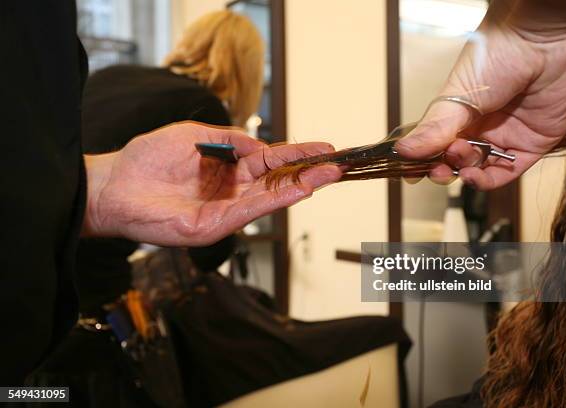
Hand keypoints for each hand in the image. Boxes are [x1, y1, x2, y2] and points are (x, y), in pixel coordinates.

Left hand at [83, 122, 340, 245]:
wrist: (114, 185)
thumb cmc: (149, 159)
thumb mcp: (195, 136)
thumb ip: (230, 140)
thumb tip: (260, 144)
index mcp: (229, 168)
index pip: (272, 161)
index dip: (299, 154)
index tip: (326, 149)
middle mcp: (232, 190)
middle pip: (278, 182)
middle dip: (310, 173)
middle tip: (337, 165)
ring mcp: (225, 210)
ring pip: (271, 198)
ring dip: (302, 187)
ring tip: (328, 174)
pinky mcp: (214, 226)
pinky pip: (250, 211)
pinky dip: (277, 201)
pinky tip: (299, 188)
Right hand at [395, 0, 565, 189]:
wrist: (547, 39)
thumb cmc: (499, 52)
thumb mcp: (457, 94)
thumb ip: (434, 129)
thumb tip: (403, 151)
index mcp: (458, 111)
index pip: (436, 144)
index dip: (424, 160)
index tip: (411, 171)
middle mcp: (480, 125)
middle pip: (455, 160)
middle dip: (443, 166)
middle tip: (439, 164)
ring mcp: (505, 135)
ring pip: (478, 168)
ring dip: (464, 172)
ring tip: (459, 160)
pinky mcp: (531, 143)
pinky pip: (507, 172)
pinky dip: (488, 181)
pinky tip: (474, 176)